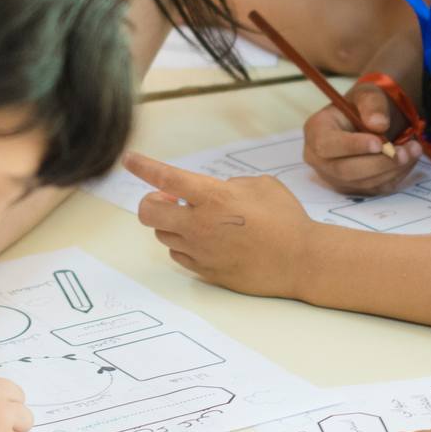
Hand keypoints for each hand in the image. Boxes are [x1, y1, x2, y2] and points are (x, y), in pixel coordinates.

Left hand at [126, 152, 313, 298]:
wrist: (301, 262)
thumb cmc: (286, 219)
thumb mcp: (260, 185)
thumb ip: (229, 186)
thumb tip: (214, 194)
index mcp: (213, 198)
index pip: (166, 178)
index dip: (143, 166)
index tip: (129, 159)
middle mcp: (199, 225)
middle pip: (148, 213)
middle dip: (151, 202)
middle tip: (170, 200)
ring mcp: (200, 252)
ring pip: (163, 235)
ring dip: (172, 224)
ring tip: (198, 220)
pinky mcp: (206, 272)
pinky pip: (180, 256)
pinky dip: (185, 244)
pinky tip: (206, 240)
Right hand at [301, 81, 421, 194]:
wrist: (371, 120)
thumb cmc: (364, 106)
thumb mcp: (368, 94)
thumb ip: (372, 104)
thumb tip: (379, 124)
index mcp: (316, 131)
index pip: (327, 145)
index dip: (353, 147)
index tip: (379, 143)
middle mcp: (320, 159)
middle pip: (345, 170)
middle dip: (378, 163)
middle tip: (405, 152)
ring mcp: (336, 177)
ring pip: (363, 183)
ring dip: (392, 169)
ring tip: (413, 150)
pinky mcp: (354, 188)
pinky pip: (376, 188)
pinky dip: (396, 175)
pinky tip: (409, 158)